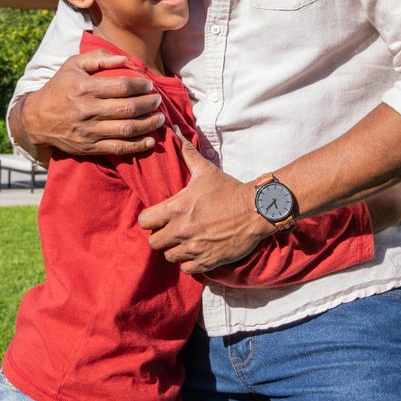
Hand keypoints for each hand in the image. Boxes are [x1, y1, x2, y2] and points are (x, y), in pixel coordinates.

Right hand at [18, 49, 164, 156]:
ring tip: (160, 117)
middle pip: (127, 108)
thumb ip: (98, 57)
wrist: (36, 119)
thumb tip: (125, 59)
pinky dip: (138, 145)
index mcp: (84, 88)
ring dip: (148, 124)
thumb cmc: (59, 87)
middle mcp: (87, 110)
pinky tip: (150, 139)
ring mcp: (88, 131)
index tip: (150, 85)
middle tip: (158, 100)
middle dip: (149, 104)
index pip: (121, 86)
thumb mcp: (73, 65)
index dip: (141, 86)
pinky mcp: (89, 148)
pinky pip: (118, 148)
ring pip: (126, 129)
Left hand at [138, 133, 270, 273]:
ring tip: (185, 241)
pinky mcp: (207, 261)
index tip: (158, 217)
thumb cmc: (228, 189)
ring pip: (169, 257)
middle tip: (171, 230)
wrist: (255, 209)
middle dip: (161, 236)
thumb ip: (186, 153)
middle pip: (154, 243)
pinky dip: (190, 263)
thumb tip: (175, 131)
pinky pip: (187, 269)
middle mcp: (181, 230)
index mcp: (176, 208)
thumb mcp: (205, 171)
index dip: (150, 220)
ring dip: (175, 250)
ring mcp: (194, 248)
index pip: (144, 222)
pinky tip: (197, 251)